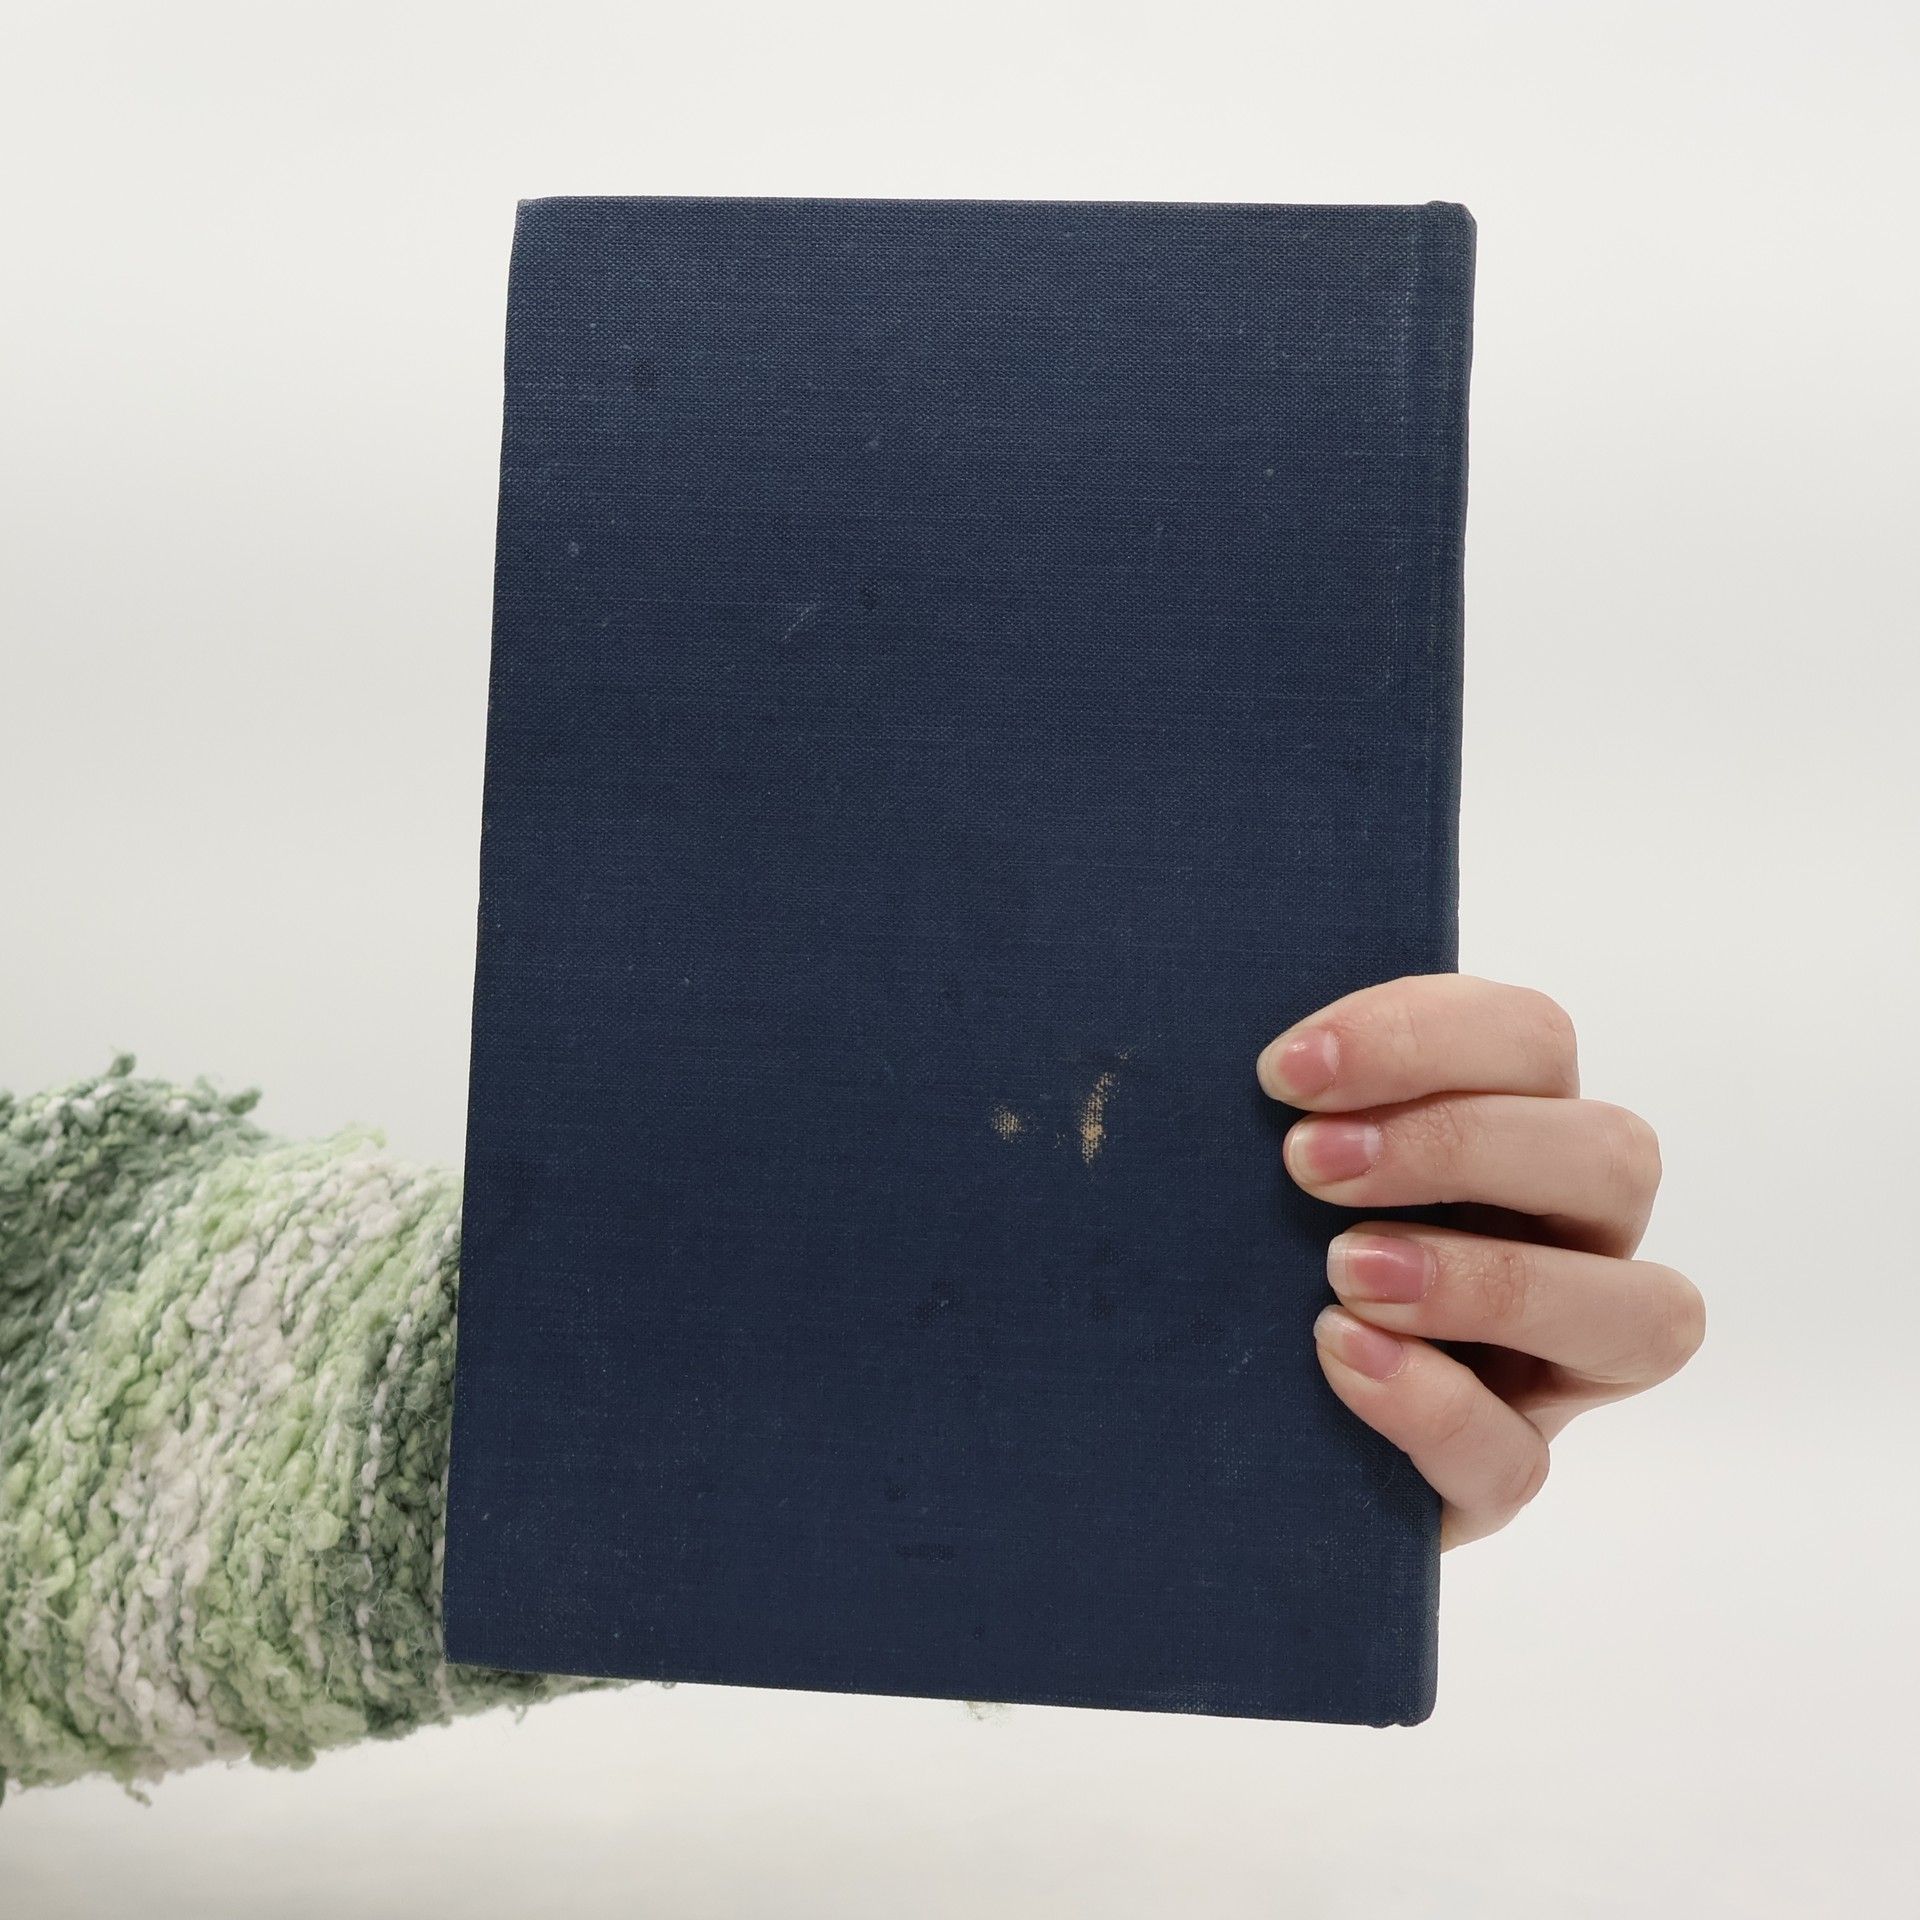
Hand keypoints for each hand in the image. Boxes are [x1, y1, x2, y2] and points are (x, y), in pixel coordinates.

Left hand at [1256, 974, 1703, 1547]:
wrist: (1203, 1408)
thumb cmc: (1239, 1241)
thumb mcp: (1255, 1158)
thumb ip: (1288, 1099)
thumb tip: (1265, 1054)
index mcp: (1513, 1126)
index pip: (1530, 1041)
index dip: (1422, 1037)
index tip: (1288, 1071)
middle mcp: (1564, 1238)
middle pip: (1613, 1156)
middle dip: (1459, 1146)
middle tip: (1307, 1164)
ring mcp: (1553, 1366)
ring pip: (1641, 1313)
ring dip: (1489, 1282)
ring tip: (1344, 1273)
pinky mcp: (1497, 1474)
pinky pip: (1518, 1456)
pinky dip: (1434, 1403)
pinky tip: (1342, 1357)